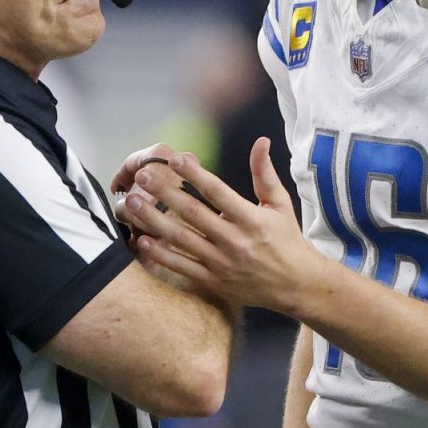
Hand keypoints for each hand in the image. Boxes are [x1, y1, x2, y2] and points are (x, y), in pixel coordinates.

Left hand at [123, 139, 322, 315]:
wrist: (296, 285)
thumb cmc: (287, 240)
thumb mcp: (281, 205)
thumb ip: (265, 174)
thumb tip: (261, 142)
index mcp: (251, 220)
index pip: (217, 192)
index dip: (194, 174)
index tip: (174, 159)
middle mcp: (234, 241)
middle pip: (192, 213)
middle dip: (164, 193)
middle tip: (142, 176)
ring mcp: (221, 264)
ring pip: (181, 240)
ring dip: (153, 220)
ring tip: (131, 203)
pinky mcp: (213, 282)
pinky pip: (181, 267)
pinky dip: (160, 255)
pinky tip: (142, 240)